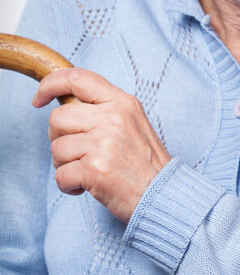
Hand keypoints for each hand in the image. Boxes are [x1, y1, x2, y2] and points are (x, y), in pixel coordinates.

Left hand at [33, 68, 171, 221]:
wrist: (165, 196)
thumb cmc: (147, 165)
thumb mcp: (133, 124)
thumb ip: (104, 110)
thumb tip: (66, 108)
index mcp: (122, 103)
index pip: (77, 78)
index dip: (50, 85)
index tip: (39, 99)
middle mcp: (113, 119)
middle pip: (58, 118)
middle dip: (60, 138)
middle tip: (79, 153)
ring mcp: (103, 144)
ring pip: (56, 149)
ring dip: (65, 165)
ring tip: (89, 172)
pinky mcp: (94, 170)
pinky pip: (60, 175)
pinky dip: (68, 186)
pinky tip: (87, 186)